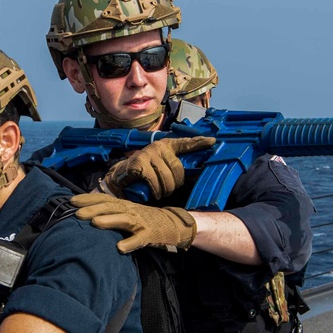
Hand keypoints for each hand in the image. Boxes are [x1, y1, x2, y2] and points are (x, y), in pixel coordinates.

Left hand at [71, 193, 196, 252]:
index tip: (71, 201)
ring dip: (109, 221)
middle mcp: (131, 210)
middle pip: (111, 207)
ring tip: (94, 223)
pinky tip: (120, 248)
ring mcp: (141, 222)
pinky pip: (140, 239)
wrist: (174, 224)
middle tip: (77, 213)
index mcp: (124, 205)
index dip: (88, 199)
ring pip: (124, 219)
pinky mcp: (150, 235)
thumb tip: (88, 213)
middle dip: (93, 209)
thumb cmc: (147, 219)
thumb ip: (112, 212)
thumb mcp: (128, 212)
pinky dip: (130, 243)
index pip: (104, 199)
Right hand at [101, 136, 215, 199]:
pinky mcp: (139, 164)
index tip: (212, 141)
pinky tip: (153, 192)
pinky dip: (155, 191)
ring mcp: (148, 154)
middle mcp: (157, 147)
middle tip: (168, 189)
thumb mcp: (159, 165)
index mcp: (165, 146)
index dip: (199, 142)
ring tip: (159, 192)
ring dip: (165, 190)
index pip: (184, 143)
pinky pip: (155, 182)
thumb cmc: (143, 173)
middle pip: (178, 169)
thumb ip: (173, 165)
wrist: (119, 176)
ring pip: (167, 178)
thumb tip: (193, 168)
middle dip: (175, 183)